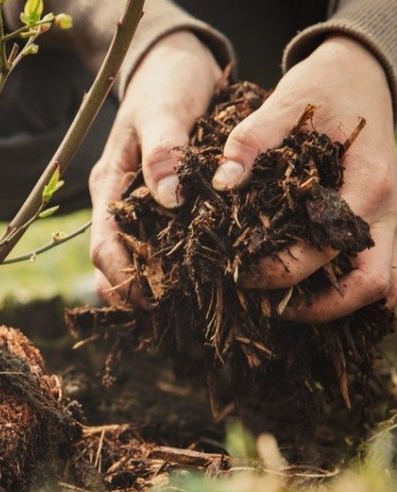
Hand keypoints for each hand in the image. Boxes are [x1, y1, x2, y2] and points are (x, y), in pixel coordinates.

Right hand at [90, 31, 220, 304]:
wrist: (174, 63)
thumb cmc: (166, 83)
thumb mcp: (165, 111)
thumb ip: (164, 152)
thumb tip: (169, 200)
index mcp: (110, 184)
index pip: (103, 244)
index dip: (121, 276)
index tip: (150, 298)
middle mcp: (119, 201)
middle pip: (112, 261)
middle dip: (132, 290)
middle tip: (168, 313)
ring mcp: (138, 203)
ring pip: (134, 257)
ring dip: (149, 283)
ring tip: (181, 306)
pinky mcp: (161, 202)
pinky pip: (159, 242)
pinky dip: (170, 264)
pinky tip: (196, 278)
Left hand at [212, 35, 396, 321]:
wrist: (362, 72)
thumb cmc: (325, 88)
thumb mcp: (286, 103)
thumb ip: (252, 139)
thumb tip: (223, 181)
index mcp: (368, 182)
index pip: (329, 247)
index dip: (284, 270)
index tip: (241, 274)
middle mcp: (389, 208)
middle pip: (374, 283)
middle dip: (321, 306)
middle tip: (268, 307)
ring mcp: (392, 217)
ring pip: (385, 285)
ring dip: (342, 305)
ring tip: (287, 308)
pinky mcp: (382, 220)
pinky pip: (380, 270)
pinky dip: (353, 290)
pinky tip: (310, 293)